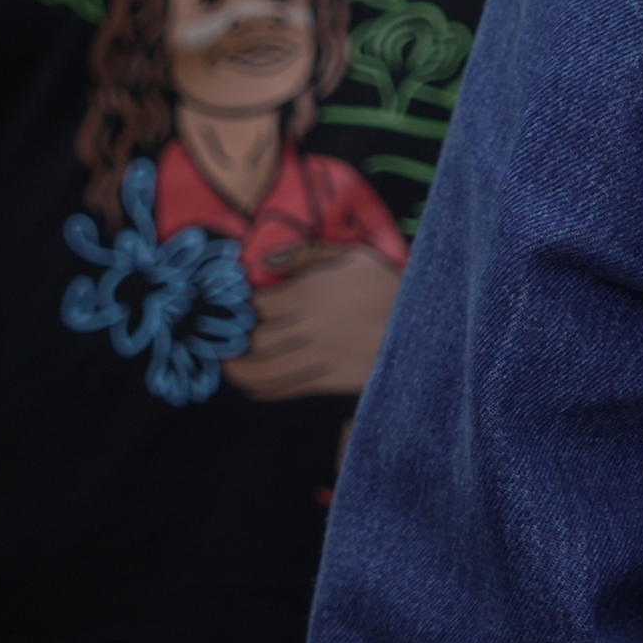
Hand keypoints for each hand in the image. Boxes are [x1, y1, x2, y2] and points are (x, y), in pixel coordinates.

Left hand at [227, 243, 400, 402]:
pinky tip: (248, 384)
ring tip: (223, 362)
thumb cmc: (385, 284)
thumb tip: (266, 260)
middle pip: (253, 337)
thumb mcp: (351, 254)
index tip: (227, 304)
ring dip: (236, 368)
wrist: (425, 324)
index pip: (256, 303)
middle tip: (217, 335)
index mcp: (310, 291)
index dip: (236, 305)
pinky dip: (260, 389)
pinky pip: (285, 389)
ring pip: (262, 369)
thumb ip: (306, 253)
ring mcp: (317, 357)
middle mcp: (308, 326)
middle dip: (230, 337)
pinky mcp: (328, 381)